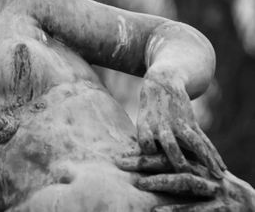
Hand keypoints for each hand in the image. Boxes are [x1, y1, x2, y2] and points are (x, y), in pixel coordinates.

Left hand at [117, 154, 254, 210]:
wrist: (253, 205)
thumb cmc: (216, 191)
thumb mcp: (194, 176)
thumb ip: (173, 170)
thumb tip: (145, 167)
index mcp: (194, 163)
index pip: (164, 154)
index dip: (142, 153)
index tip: (119, 155)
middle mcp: (203, 172)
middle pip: (170, 162)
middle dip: (144, 161)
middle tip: (120, 162)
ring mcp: (213, 188)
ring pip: (184, 181)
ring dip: (160, 181)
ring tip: (138, 184)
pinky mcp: (221, 208)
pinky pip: (196, 209)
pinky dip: (176, 210)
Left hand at [137, 75, 225, 178]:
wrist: (162, 83)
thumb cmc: (149, 110)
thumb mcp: (141, 121)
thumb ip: (143, 140)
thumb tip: (142, 161)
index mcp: (146, 126)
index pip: (146, 142)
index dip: (148, 149)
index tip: (151, 156)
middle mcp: (163, 126)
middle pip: (170, 144)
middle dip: (177, 159)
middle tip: (184, 172)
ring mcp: (179, 124)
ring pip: (194, 143)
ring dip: (205, 159)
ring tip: (215, 175)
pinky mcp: (191, 123)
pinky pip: (204, 140)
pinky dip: (212, 154)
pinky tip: (220, 166)